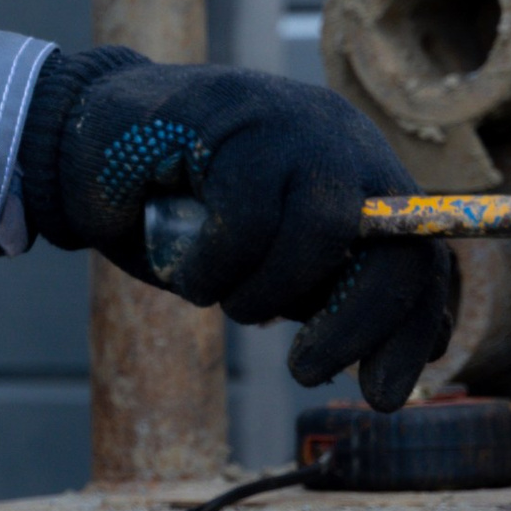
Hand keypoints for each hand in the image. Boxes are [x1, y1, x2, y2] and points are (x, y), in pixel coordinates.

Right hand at [15, 47, 455, 412]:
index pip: (421, 252)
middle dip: (355, 324)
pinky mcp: (238, 115)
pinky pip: (246, 220)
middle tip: (308, 370)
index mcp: (359, 176)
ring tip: (216, 292)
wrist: (89, 143)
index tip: (385, 395)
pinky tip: (185, 268)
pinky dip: (212, 268)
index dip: (412, 327)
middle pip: (394, 244)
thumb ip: (320, 292)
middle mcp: (342, 141)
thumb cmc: (178, 212)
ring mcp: (293, 122)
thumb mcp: (267, 263)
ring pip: (319, 233)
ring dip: (262, 293)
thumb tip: (397, 363)